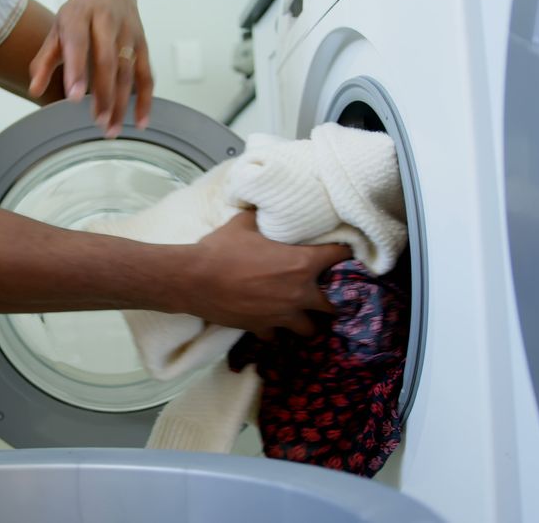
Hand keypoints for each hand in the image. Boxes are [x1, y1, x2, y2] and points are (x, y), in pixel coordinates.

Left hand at [28, 0, 153, 137]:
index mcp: (79, 15)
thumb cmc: (79, 16)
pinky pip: (146, 75)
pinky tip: (140, 121)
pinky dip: (145, 100)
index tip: (73, 97)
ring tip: (111, 128)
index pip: (78, 43)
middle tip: (97, 120)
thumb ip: (45, 61)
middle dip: (103, 93)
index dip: (76, 70)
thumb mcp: (57, 31)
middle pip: (107, 61)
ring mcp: (128, 32)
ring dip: (121, 103)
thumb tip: (34, 89)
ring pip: (127, 71)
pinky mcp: (143, 44)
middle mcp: (106, 21)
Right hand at [180, 211, 350, 334]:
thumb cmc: (222, 248)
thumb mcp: (244, 223)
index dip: (345, 252)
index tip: (344, 252)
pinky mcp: (262, 328)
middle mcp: (299, 293)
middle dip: (331, 299)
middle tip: (324, 292)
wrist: (193, 279)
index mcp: (302, 263)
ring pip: (309, 329)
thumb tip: (263, 204)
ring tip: (300, 313)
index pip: (340, 256)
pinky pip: (276, 334)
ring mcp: (281, 315)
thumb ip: (262, 216)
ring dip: (307, 321)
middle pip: (332, 305)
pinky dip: (274, 328)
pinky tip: (268, 320)